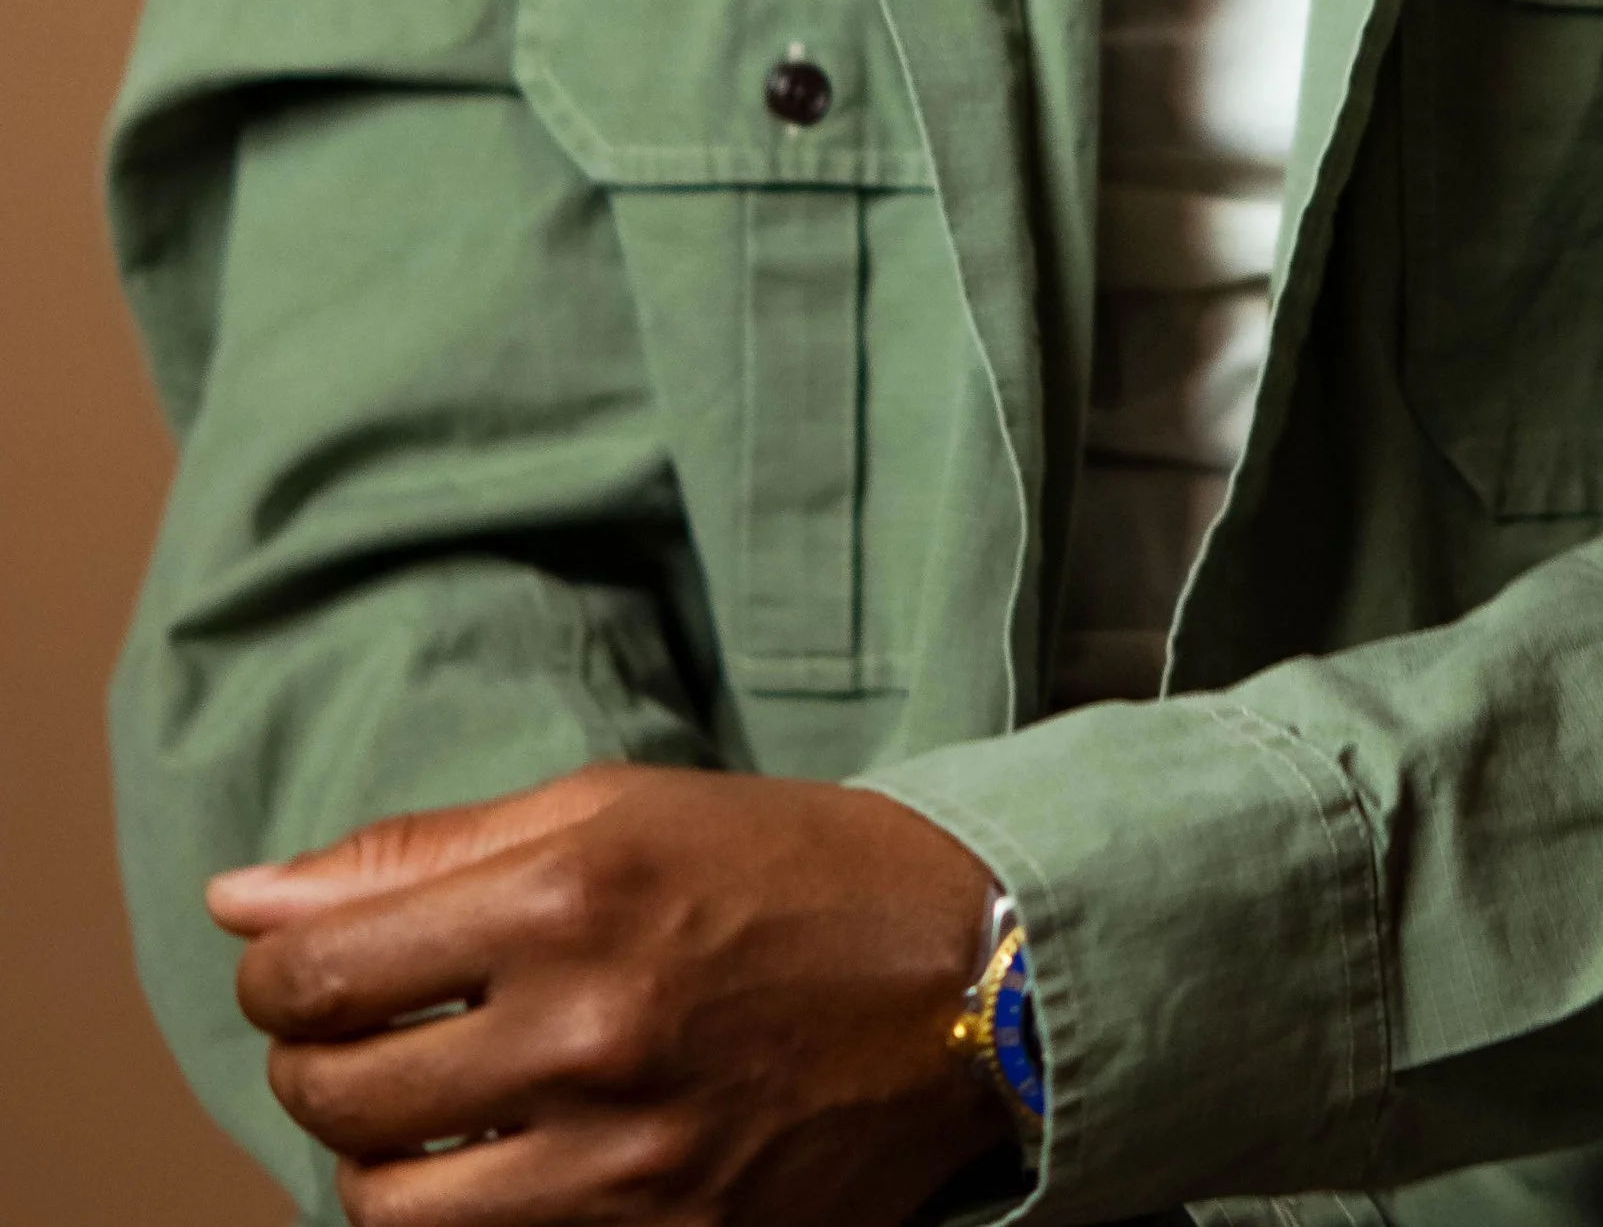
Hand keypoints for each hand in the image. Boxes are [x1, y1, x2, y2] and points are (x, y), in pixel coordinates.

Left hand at [206, 762, 1005, 1225]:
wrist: (969, 975)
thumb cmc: (785, 869)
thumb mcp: (613, 809)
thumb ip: (421, 854)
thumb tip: (240, 897)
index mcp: (572, 891)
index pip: (316, 968)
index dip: (275, 971)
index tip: (298, 965)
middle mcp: (591, 1030)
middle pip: (336, 1093)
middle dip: (313, 1063)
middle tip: (362, 1034)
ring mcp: (630, 1162)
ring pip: (388, 1210)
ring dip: (378, 1161)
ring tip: (429, 1111)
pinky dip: (462, 1221)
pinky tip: (498, 1166)